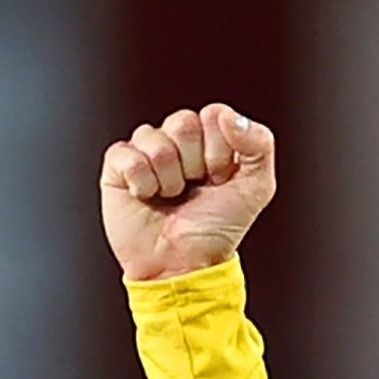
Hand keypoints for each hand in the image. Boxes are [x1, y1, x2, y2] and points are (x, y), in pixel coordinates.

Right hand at [100, 103, 276, 283]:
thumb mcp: (257, 189)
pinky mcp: (118, 166)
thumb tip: (228, 115)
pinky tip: (148, 197)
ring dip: (169, 178)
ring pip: (155, 139)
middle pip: (183, 122)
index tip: (221, 178)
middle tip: (194, 189)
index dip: (219, 150)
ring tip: (172, 197)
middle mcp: (178, 142)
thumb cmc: (216, 230)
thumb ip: (260, 144)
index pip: (213, 115)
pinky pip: (127, 154)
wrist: (184, 264)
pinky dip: (142, 182)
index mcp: (210, 140)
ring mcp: (146, 151)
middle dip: (194, 163)